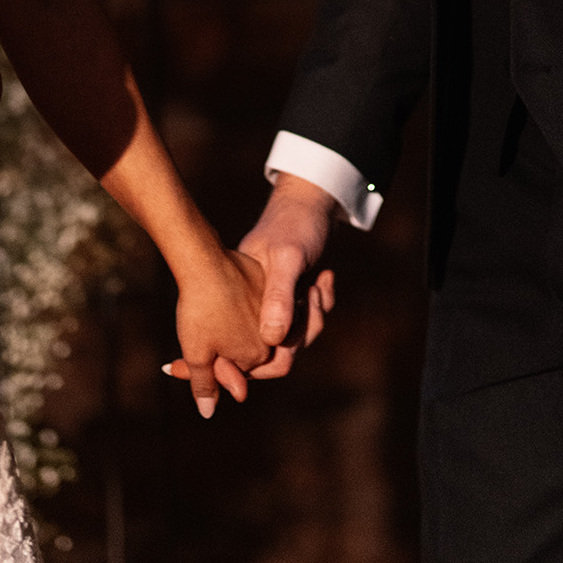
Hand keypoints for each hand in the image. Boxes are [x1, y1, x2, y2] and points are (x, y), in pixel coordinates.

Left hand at [162, 244, 270, 417]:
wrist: (204, 262)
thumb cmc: (200, 311)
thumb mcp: (196, 354)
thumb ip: (204, 385)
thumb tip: (207, 413)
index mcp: (258, 355)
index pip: (235, 371)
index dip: (210, 366)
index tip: (185, 355)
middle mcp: (270, 333)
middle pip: (242, 351)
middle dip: (219, 348)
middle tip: (195, 330)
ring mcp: (269, 306)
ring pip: (245, 326)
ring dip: (225, 325)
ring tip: (204, 311)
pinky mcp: (264, 282)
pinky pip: (249, 302)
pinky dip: (233, 303)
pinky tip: (215, 295)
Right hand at [234, 174, 337, 380]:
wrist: (314, 200)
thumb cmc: (295, 223)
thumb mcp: (287, 257)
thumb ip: (278, 297)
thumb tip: (272, 339)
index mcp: (238, 297)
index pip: (239, 351)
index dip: (250, 363)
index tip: (273, 355)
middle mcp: (252, 306)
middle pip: (272, 352)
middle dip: (299, 334)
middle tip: (311, 297)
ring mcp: (272, 304)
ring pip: (294, 340)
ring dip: (313, 318)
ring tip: (317, 286)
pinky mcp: (291, 300)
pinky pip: (308, 323)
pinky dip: (321, 305)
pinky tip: (324, 278)